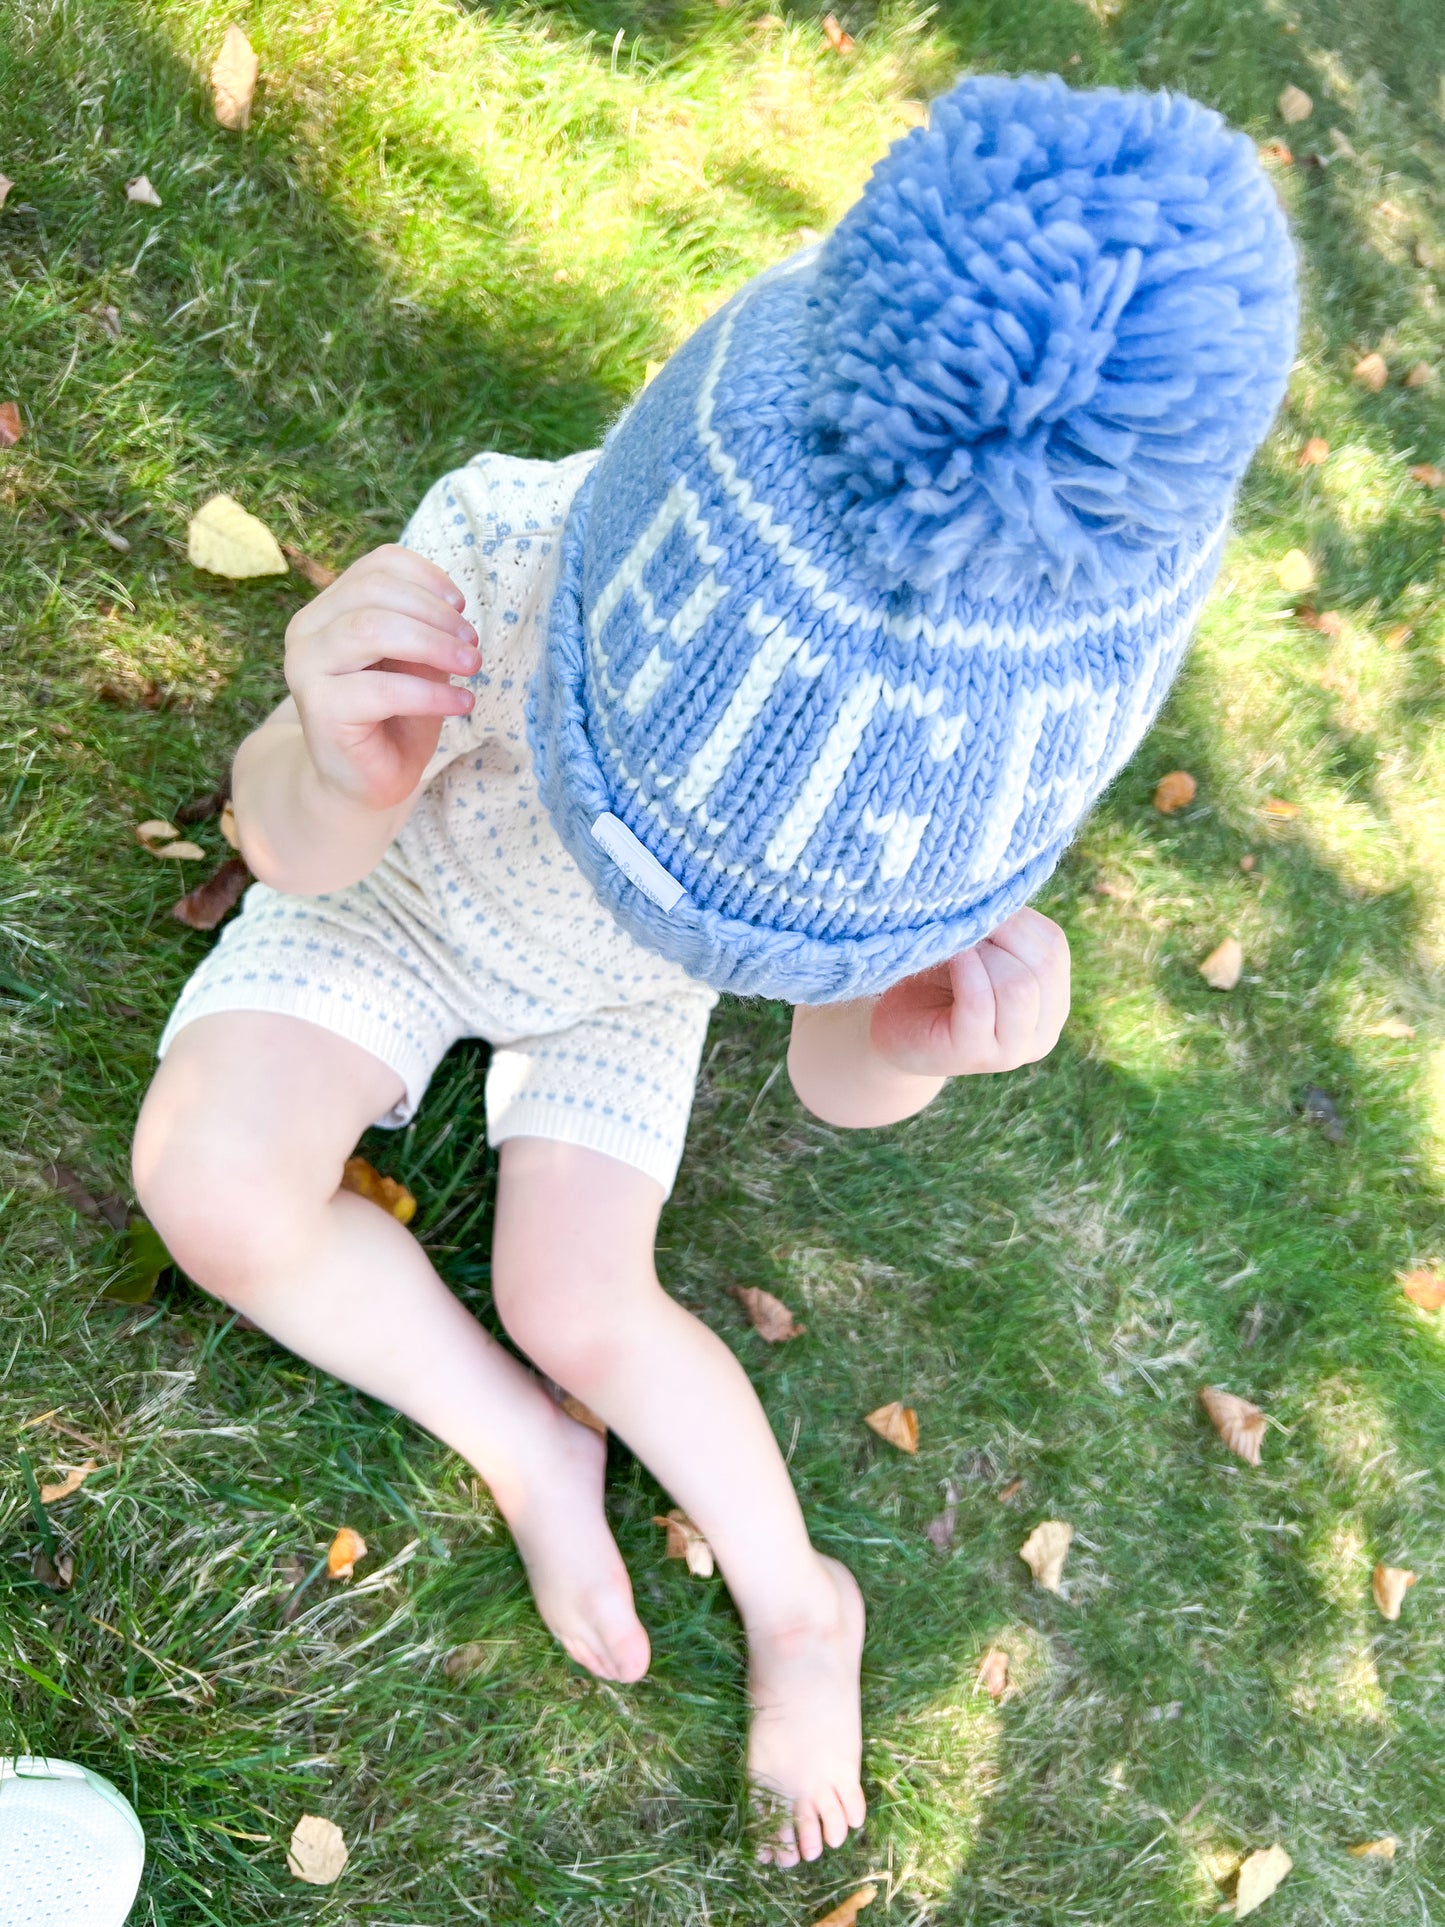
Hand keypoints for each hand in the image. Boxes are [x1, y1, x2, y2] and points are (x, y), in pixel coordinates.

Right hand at [283, 544, 479, 811]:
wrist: (362, 783)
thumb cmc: (393, 719)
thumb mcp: (416, 663)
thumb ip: (423, 629)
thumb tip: (452, 609)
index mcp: (330, 609)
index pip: (377, 566)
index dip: (426, 577)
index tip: (461, 606)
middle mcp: (308, 631)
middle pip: (375, 592)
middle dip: (435, 614)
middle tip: (473, 644)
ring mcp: (306, 667)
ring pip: (372, 629)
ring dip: (434, 644)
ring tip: (472, 667)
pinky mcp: (319, 708)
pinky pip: (383, 688)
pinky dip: (431, 694)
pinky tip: (462, 703)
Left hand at [869, 907, 1070, 1077]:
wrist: (894, 1033)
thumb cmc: (935, 982)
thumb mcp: (978, 950)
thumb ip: (1001, 929)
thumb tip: (1002, 888)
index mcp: (1052, 1001)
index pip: (1053, 946)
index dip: (1017, 918)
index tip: (979, 906)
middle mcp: (1043, 1032)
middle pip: (1042, 965)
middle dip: (1002, 933)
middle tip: (963, 921)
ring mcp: (1011, 1050)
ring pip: (1018, 986)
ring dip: (983, 953)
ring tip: (954, 941)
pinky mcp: (973, 1054)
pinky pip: (980, 1002)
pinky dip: (964, 970)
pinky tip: (946, 956)